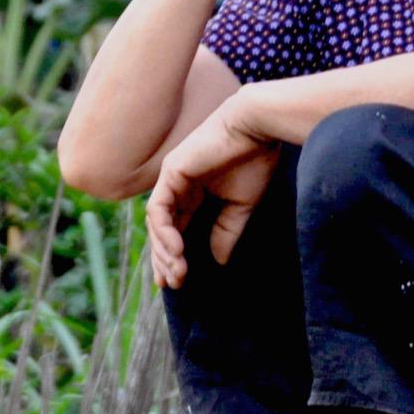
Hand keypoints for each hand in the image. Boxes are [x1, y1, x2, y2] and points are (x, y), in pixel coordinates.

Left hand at [146, 98, 280, 288]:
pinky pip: (158, 209)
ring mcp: (171, 179)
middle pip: (162, 230)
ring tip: (178, 273)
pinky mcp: (170, 173)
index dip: (173, 256)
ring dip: (164, 251)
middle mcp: (178, 187)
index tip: (178, 282)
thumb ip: (226, 231)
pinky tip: (176, 250)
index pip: (176, 229)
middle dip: (165, 260)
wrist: (257, 129)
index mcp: (195, 193)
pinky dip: (164, 232)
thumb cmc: (255, 160)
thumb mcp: (241, 205)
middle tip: (174, 284)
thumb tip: (218, 260)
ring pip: (156, 223)